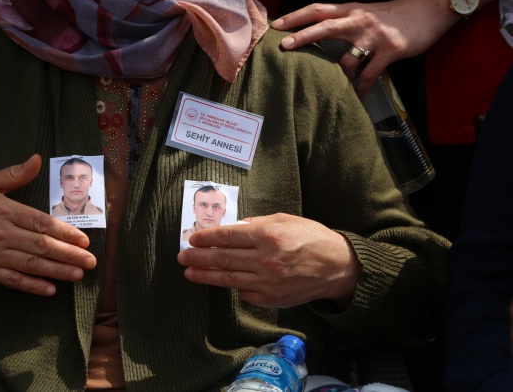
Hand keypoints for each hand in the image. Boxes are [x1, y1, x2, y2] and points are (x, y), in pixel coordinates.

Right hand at [0, 154, 95, 295]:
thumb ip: (14, 174)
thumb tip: (37, 159)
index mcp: (4, 211)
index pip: (40, 223)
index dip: (64, 232)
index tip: (83, 239)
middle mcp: (1, 234)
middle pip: (41, 246)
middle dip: (69, 254)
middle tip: (91, 261)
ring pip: (30, 265)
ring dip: (57, 271)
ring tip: (78, 274)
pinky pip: (12, 280)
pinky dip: (32, 285)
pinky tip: (50, 289)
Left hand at [177, 213, 360, 308]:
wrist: (337, 267)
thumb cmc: (311, 238)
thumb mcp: (285, 220)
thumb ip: (257, 224)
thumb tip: (232, 229)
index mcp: (268, 236)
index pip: (227, 236)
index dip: (206, 238)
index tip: (192, 239)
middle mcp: (265, 260)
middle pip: (223, 258)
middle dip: (198, 258)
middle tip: (182, 257)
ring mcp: (267, 282)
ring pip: (228, 279)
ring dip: (206, 276)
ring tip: (189, 273)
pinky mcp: (271, 299)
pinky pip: (245, 292)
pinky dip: (233, 285)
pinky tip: (222, 281)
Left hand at [271, 0, 457, 97]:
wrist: (428, 9)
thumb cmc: (393, 15)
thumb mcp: (365, 14)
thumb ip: (344, 24)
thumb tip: (318, 38)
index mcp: (350, 11)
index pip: (318, 10)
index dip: (296, 16)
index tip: (277, 25)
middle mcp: (359, 21)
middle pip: (325, 26)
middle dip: (303, 37)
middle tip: (283, 47)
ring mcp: (374, 36)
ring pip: (347, 59)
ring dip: (334, 77)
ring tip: (321, 89)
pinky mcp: (390, 50)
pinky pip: (370, 75)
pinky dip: (360, 88)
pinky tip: (354, 97)